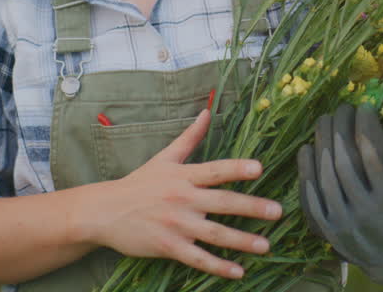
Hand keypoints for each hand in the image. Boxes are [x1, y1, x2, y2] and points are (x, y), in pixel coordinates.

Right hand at [84, 109, 282, 279]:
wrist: (105, 211)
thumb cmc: (139, 183)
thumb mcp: (164, 158)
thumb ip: (190, 137)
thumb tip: (207, 112)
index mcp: (184, 176)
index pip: (215, 170)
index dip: (237, 169)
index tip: (259, 168)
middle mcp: (183, 199)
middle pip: (222, 203)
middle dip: (252, 207)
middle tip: (277, 211)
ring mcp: (176, 225)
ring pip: (215, 234)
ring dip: (242, 241)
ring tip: (265, 245)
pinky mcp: (169, 247)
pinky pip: (198, 258)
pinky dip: (219, 266)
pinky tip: (239, 271)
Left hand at [296, 103, 382, 285]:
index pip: (375, 157)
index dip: (367, 128)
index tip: (364, 107)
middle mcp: (365, 212)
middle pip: (346, 161)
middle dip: (342, 129)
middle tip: (343, 108)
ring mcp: (342, 220)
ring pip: (327, 174)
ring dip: (324, 143)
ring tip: (326, 119)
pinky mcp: (325, 226)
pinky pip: (311, 193)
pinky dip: (306, 169)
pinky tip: (307, 147)